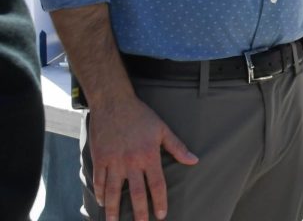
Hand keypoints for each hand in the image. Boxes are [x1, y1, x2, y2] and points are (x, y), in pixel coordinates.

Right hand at [87, 96, 197, 220]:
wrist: (113, 103)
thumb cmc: (141, 116)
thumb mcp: (162, 129)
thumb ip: (177, 147)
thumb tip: (194, 160)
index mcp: (148, 155)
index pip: (156, 184)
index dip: (160, 202)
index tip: (161, 215)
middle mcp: (130, 162)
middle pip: (136, 193)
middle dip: (138, 212)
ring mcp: (113, 161)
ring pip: (113, 191)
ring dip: (113, 209)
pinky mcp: (99, 158)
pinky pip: (99, 180)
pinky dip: (100, 193)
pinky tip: (103, 202)